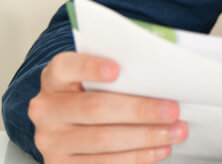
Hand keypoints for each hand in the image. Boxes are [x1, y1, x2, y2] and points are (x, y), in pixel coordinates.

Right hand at [28, 52, 187, 162]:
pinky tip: (160, 149)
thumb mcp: (99, 75)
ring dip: (145, 137)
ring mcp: (50, 141)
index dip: (89, 67)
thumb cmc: (96, 91)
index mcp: (54, 78)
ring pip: (101, 140)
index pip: (65, 66)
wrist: (71, 123)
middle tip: (173, 110)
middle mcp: (46, 109)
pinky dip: (136, 157)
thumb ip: (121, 70)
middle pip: (94, 108)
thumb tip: (162, 70)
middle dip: (139, 110)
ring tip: (175, 131)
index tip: (117, 69)